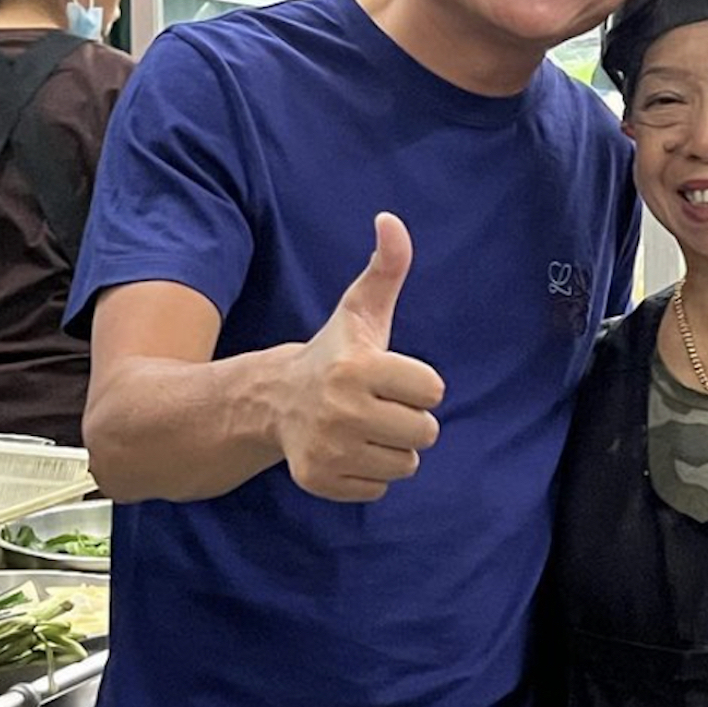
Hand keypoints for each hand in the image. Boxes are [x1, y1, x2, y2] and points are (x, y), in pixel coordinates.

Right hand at [273, 213, 444, 500]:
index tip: (389, 375)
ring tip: (364, 426)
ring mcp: (329, 449)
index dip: (418, 383)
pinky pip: (379, 487)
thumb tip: (391, 219)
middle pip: (425, 432)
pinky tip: (348, 449)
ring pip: (406, 464)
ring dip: (393, 448)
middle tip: (377, 404)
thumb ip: (387, 267)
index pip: (433, 391)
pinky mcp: (319, 479)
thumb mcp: (361, 310)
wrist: (274, 401)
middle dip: (408, 418)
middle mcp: (342, 410)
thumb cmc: (334, 353)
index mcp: (358, 367)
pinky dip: (369, 472)